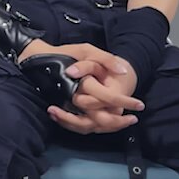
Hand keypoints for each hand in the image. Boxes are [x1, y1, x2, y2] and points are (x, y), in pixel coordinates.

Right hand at [19, 41, 140, 133]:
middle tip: (133, 119)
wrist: (39, 59)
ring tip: (122, 123)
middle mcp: (75, 98)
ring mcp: (68, 106)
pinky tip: (105, 124)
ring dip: (107, 127)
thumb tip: (123, 71)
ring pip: (89, 126)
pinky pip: (79, 125)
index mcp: (83, 83)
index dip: (125, 101)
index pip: (108, 97)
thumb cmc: (65, 53)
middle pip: (99, 119)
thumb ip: (106, 59)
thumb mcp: (87, 50)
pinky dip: (94, 127)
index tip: (140, 105)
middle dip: (118, 122)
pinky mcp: (64, 109)